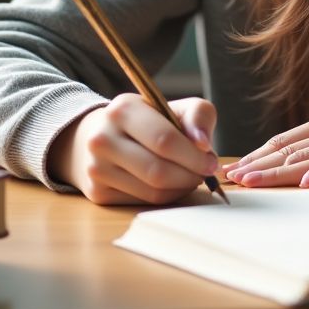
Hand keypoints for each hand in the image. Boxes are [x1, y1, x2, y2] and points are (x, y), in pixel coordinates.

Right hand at [47, 93, 217, 204]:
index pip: (165, 140)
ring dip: (181, 188)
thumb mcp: (174, 106)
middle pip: (158, 171)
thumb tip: (203, 144)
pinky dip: (166, 196)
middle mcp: (102, 139)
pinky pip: (142, 202)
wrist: (102, 134)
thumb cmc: (148, 119)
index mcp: (123, 110)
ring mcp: (96, 168)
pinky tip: (172, 184)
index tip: (211, 161)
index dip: (194, 155)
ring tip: (191, 176)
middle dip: (190, 175)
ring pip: (152, 191)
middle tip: (205, 172)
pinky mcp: (97, 193)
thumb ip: (197, 115)